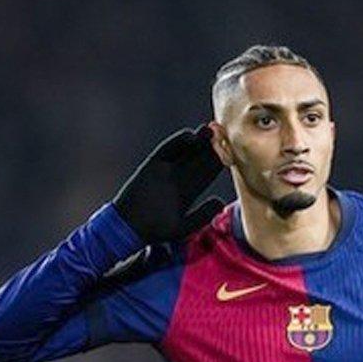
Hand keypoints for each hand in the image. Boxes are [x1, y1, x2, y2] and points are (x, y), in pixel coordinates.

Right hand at [112, 125, 224, 242]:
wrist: (129, 227)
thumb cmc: (155, 230)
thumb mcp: (183, 227)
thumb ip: (202, 215)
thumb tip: (220, 202)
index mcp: (187, 192)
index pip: (206, 174)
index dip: (219, 163)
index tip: (233, 153)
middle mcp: (178, 179)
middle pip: (198, 160)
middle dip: (211, 148)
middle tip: (226, 134)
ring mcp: (165, 170)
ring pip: (185, 152)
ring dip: (198, 142)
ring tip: (211, 131)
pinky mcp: (152, 165)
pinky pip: (167, 150)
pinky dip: (178, 142)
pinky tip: (191, 136)